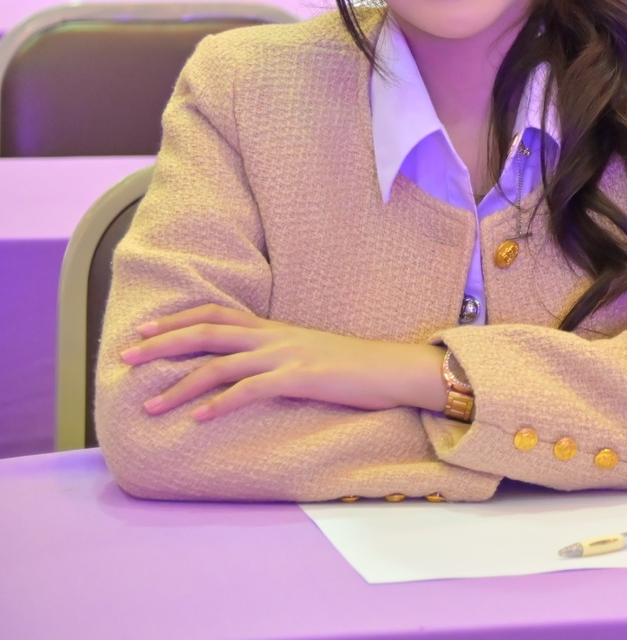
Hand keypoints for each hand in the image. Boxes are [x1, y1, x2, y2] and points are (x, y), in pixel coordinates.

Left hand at [119, 305, 443, 421]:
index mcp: (274, 329)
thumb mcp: (306, 355)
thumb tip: (242, 375)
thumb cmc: (353, 368)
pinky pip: (251, 390)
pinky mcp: (302, 378)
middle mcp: (274, 336)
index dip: (177, 320)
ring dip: (179, 385)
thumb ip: (274, 358)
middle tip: (125, 356)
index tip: (143, 331)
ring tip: (149, 405)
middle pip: (207, 332)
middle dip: (162, 345)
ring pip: (221, 364)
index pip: (216, 313)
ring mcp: (287, 356)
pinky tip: (198, 419)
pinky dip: (220, 404)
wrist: (394, 369)